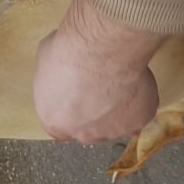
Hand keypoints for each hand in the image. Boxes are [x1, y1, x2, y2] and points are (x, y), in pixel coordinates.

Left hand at [32, 0, 162, 143]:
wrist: (102, 50)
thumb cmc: (68, 53)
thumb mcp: (45, 64)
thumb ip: (52, 82)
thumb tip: (59, 78)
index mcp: (55, 120)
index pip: (58, 128)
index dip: (66, 114)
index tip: (71, 100)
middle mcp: (83, 133)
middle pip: (86, 129)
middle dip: (89, 113)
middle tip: (93, 88)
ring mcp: (113, 130)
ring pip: (114, 124)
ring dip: (113, 108)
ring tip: (113, 81)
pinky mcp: (139, 121)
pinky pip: (138, 114)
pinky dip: (136, 102)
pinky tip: (132, 83)